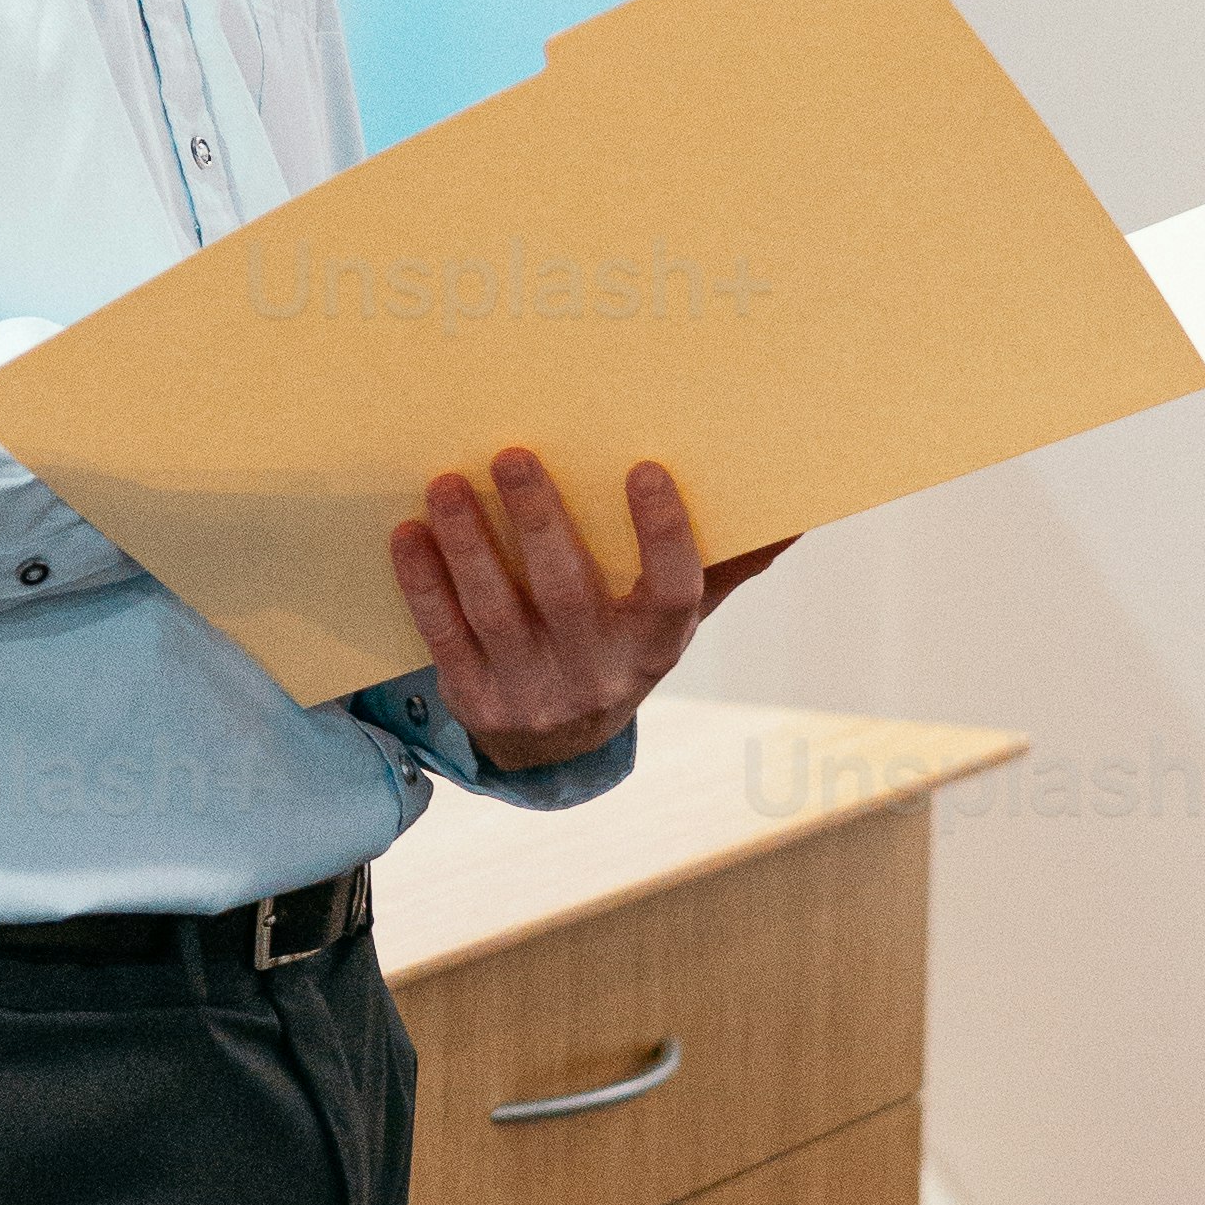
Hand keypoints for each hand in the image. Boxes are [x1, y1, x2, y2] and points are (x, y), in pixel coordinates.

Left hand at [387, 450, 797, 774]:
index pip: (671, 592)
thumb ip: (725, 565)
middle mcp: (598, 673)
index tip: (644, 468)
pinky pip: (445, 636)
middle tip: (512, 454)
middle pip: (569, 593)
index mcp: (654, 644)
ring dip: (469, 544)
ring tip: (447, 483)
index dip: (662, 534)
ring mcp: (533, 691)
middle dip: (538, 521)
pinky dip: (424, 584)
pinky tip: (409, 534)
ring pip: (496, 610)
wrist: (555, 750)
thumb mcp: (674, 621)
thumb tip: (795, 514)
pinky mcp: (476, 700)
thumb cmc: (622, 651)